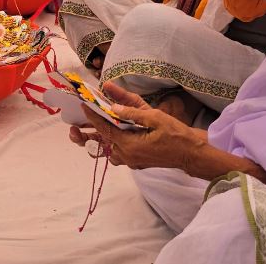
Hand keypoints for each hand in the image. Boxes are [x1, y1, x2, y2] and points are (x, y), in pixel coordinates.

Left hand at [81, 99, 201, 170]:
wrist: (191, 155)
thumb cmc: (176, 134)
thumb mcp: (155, 117)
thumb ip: (132, 112)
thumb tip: (112, 106)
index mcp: (129, 145)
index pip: (104, 129)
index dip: (93, 116)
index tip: (83, 104)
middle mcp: (126, 155)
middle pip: (101, 142)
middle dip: (88, 132)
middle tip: (74, 126)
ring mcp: (131, 161)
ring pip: (107, 151)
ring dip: (98, 141)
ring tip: (87, 132)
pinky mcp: (136, 162)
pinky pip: (117, 154)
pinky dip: (111, 146)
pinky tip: (111, 136)